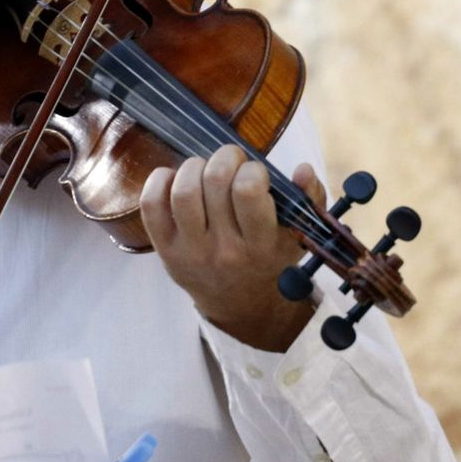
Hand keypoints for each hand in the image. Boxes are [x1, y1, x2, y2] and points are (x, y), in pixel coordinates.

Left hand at [139, 145, 325, 351]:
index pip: (248, 192)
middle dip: (225, 157)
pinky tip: (176, 178)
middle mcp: (225, 250)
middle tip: (231, 161)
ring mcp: (191, 250)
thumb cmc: (269, 259)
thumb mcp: (297, 235)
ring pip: (183, 190)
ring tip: (205, 168)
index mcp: (261, 246)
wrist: (238, 304)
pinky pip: (151, 205)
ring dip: (194, 166)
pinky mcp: (164, 249)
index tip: (254, 172)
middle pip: (214, 181)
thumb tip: (302, 169)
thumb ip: (308, 200)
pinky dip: (160, 180)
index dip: (251, 169)